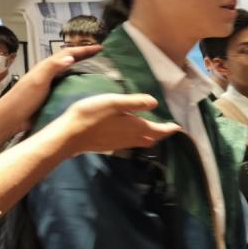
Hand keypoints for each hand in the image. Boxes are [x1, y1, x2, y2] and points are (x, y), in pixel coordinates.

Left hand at [0, 45, 102, 141]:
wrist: (13, 117)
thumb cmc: (23, 98)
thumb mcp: (38, 80)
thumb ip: (52, 67)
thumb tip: (71, 58)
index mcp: (48, 67)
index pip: (69, 53)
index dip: (84, 49)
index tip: (101, 48)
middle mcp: (52, 74)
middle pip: (72, 62)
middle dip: (87, 57)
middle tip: (104, 58)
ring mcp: (54, 85)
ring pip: (73, 74)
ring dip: (86, 71)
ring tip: (102, 73)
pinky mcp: (56, 97)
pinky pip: (72, 88)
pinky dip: (83, 85)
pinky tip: (91, 90)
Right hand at [53, 94, 181, 154]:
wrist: (69, 135)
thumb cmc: (91, 115)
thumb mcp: (114, 102)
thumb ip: (135, 102)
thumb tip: (155, 102)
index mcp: (137, 128)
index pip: (160, 131)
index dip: (170, 128)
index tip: (178, 126)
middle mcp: (133, 139)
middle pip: (154, 138)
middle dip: (163, 133)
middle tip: (168, 127)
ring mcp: (121, 144)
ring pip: (143, 142)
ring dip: (151, 136)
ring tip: (154, 128)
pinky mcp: (111, 145)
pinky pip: (132, 143)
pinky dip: (139, 138)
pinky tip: (133, 132)